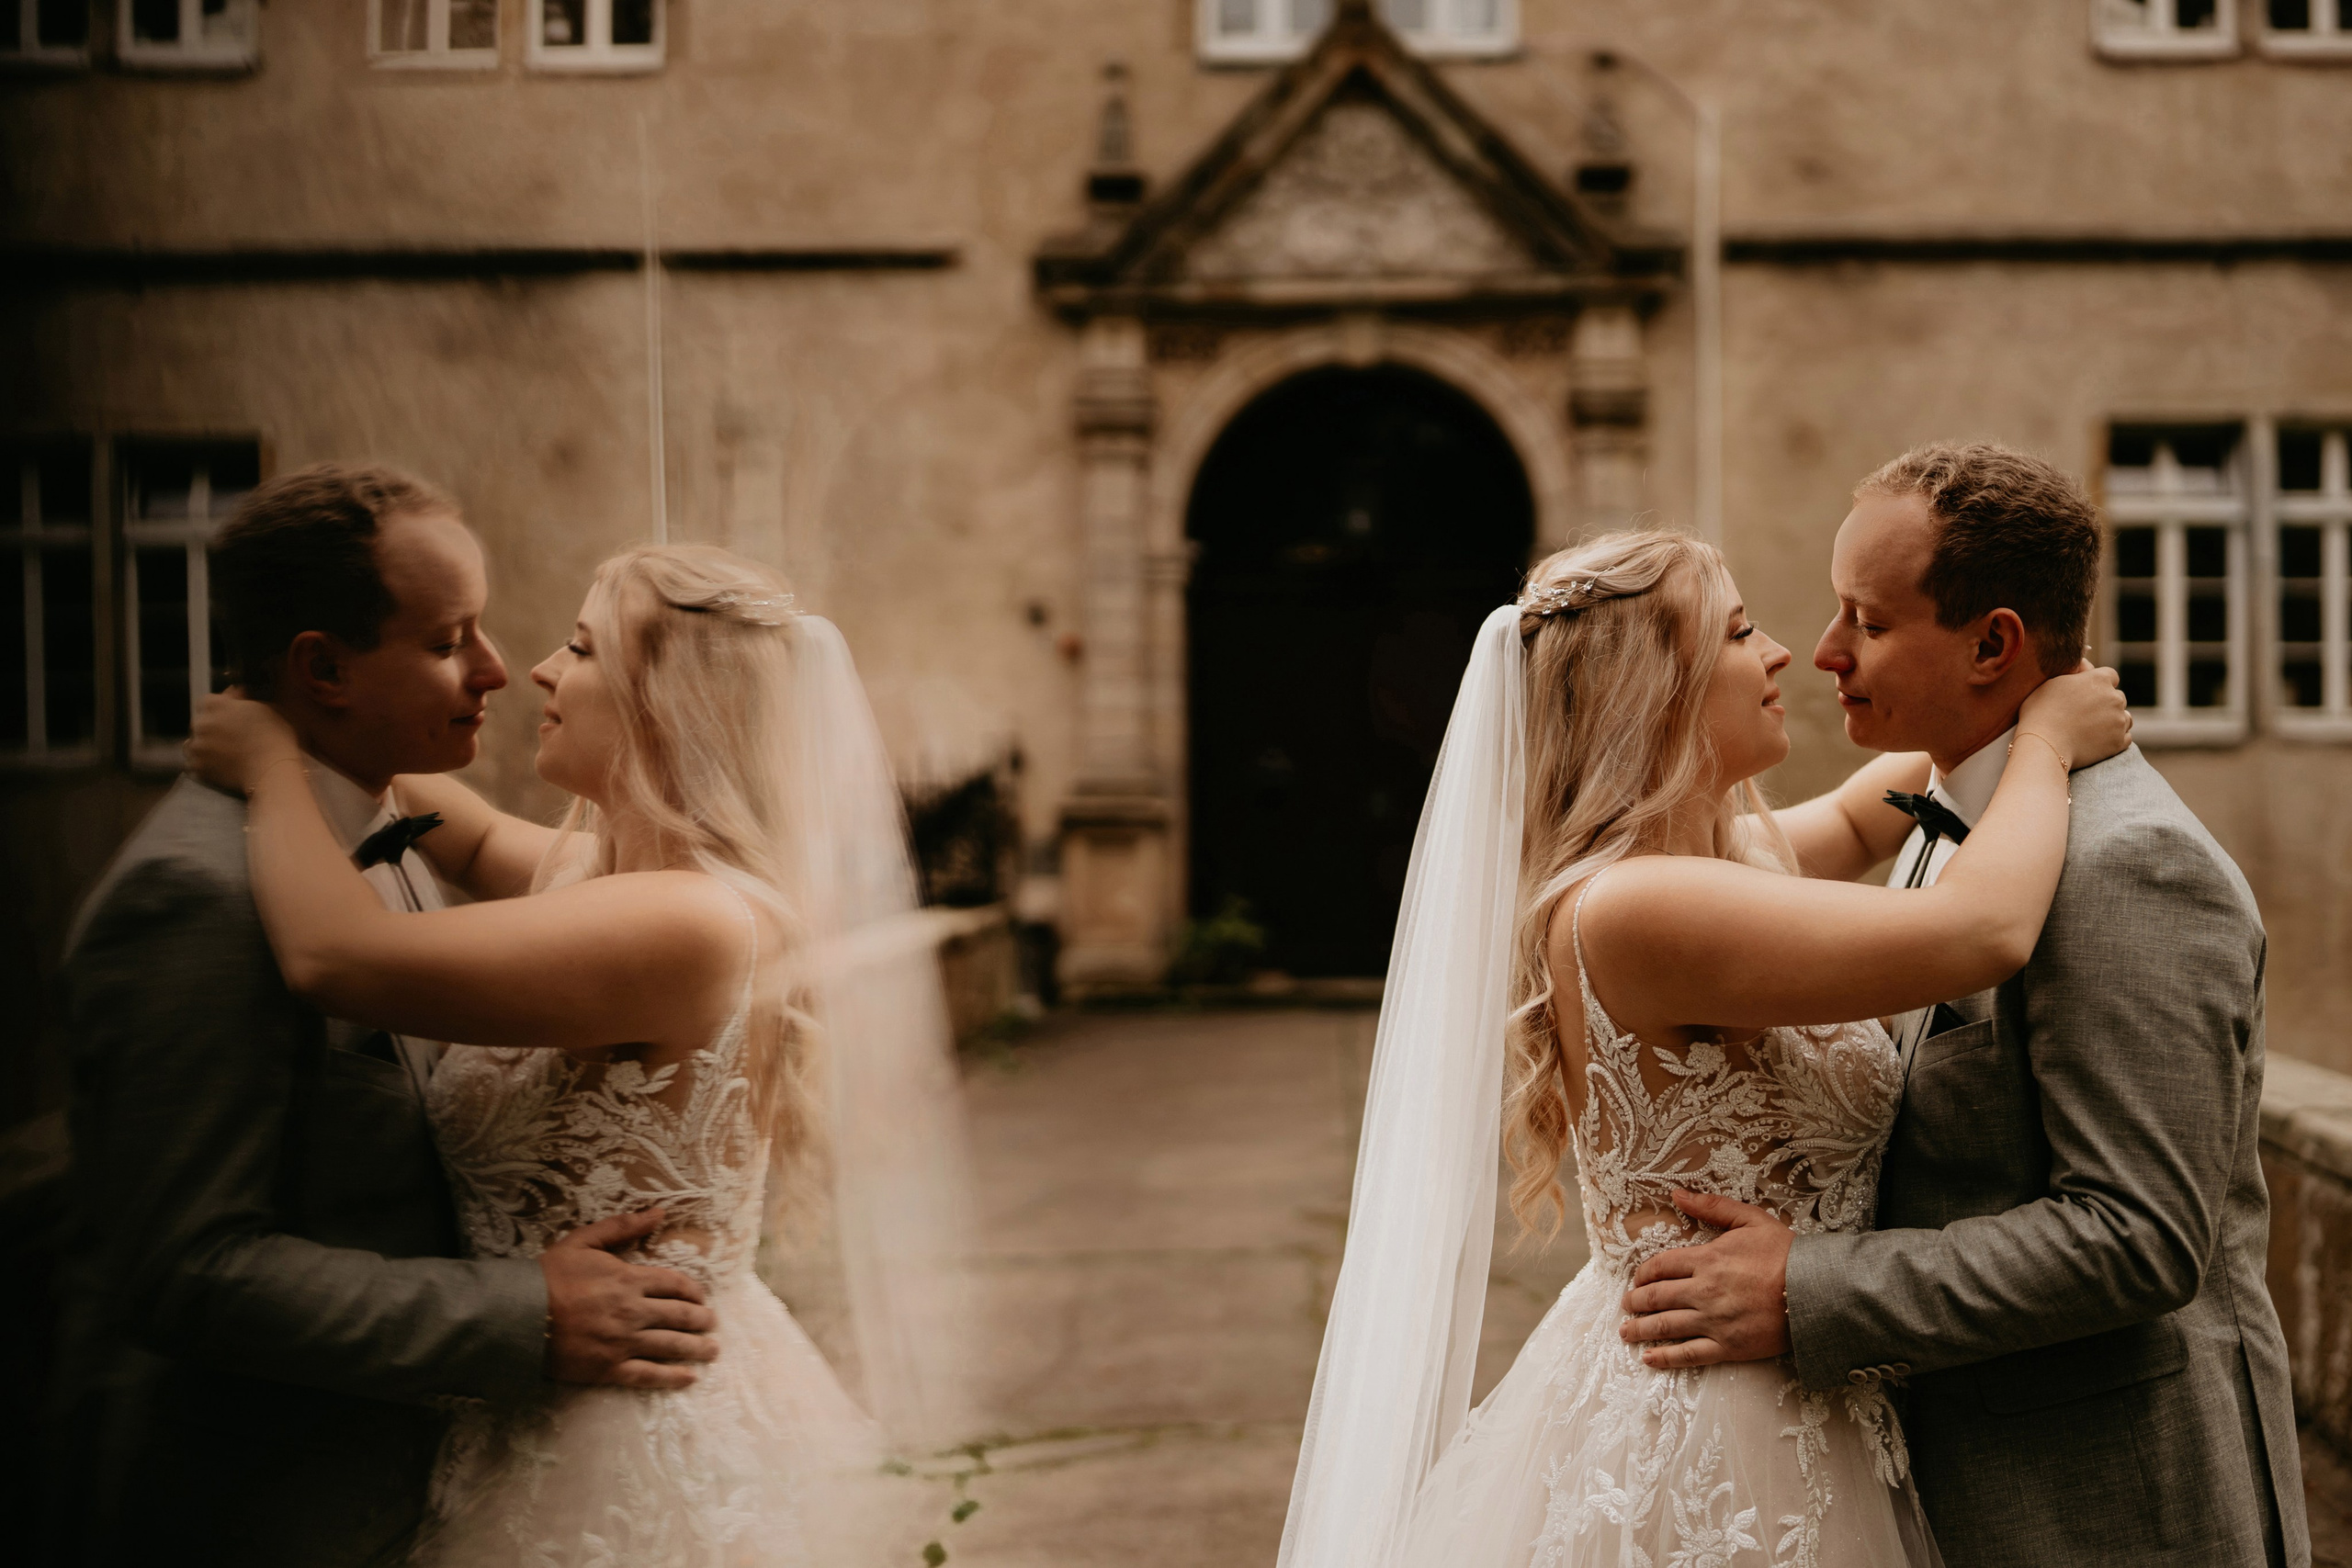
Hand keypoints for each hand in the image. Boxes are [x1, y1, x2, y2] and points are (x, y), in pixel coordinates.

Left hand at [185, 689, 304, 794]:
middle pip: (202, 721)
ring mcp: (197, 746)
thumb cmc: (276, 738)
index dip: (223, 706)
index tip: (235, 713)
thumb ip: (246, 699)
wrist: (272, 771)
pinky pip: (195, 763)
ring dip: (208, 744)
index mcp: (215, 704)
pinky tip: (221, 765)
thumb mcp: (269, 707)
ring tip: (228, 752)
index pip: (209, 700)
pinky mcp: (198, 768)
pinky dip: (205, 763)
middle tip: (235, 734)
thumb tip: (237, 694)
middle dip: (215, 726)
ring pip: (197, 742)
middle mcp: (201, 723)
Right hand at [541, 1209, 720, 1389]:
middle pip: (680, 1316)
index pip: (675, 1284)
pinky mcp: (609, 1369)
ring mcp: (623, 1342)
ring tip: (711, 1350)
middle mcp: (633, 1311)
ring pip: (671, 1346)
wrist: (517, 1315)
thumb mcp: (584, 1241)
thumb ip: (622, 1226)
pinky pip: (648, 1375)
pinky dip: (672, 1377)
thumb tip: (659, 1212)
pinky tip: (689, 1378)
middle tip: (712, 1323)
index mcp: (629, 1279)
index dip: (693, 1292)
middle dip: (701, 1320)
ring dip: (696, 1348)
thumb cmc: (548, 1276)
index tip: (701, 1298)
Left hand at [1617, 1190, 1792, 1369]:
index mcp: (1706, 1259)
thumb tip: (1677, 1193)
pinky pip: (1688, 1354)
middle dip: (1635, 1302)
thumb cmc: (1786, 1254)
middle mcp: (1703, 1291)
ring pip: (1665, 1326)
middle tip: (1625, 1306)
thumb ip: (1712, 1206)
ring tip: (1626, 1332)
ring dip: (1640, 1329)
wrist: (1817, 1292)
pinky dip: (1665, 1358)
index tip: (1636, 1281)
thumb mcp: (1750, 1219)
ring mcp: (1713, 1321)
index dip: (1642, 1275)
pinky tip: (1649, 1359)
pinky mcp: (1728, 1347)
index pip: (1659, 1267)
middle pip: (1656, 1297)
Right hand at [2014, 662, 2130, 772]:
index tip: (2087, 693)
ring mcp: (2119, 720)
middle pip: (2117, 697)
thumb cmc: (2041, 712)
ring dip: (2114, 720)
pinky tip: (2099, 740)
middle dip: (2106, 703)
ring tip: (2093, 728)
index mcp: (2099, 679)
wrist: (2044, 744)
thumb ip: (2073, 672)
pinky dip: (2115, 738)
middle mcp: (2114, 697)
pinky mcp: (2118, 741)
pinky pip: (2125, 737)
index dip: (2099, 684)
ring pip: (2125, 717)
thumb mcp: (2051, 683)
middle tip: (2085, 713)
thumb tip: (2085, 663)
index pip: (2110, 676)